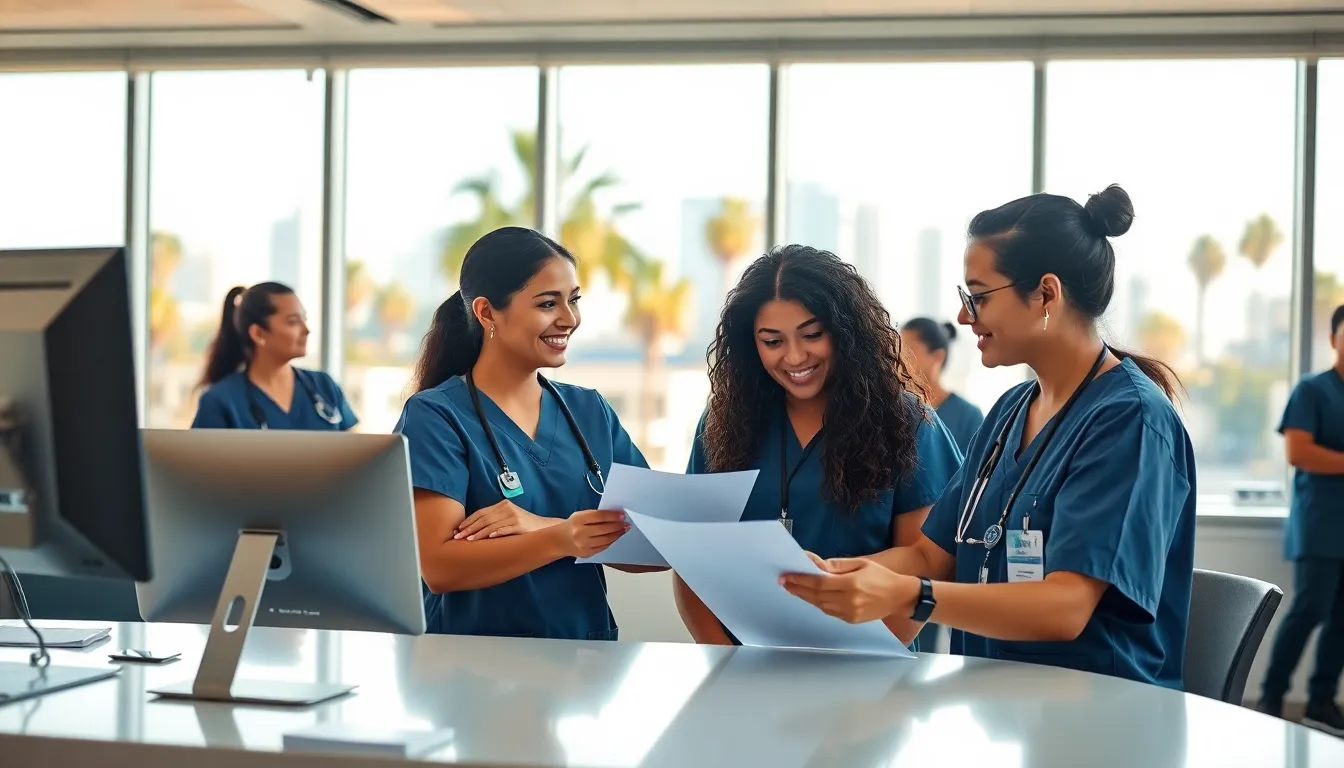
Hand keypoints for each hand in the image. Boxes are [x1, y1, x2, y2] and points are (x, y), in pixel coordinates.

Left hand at [455, 499, 557, 540]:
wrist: (545, 528)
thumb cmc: (524, 526)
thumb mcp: (508, 519)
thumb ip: (494, 521)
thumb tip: (474, 530)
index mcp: (502, 505)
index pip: (481, 512)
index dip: (468, 521)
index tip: (458, 530)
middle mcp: (507, 508)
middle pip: (484, 518)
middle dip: (469, 528)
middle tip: (458, 537)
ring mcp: (514, 516)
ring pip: (492, 524)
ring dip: (479, 533)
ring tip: (468, 540)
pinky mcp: (520, 525)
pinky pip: (505, 529)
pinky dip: (496, 533)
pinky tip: (488, 537)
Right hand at [552, 509, 629, 558]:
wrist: (559, 540)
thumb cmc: (573, 525)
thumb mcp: (580, 515)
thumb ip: (595, 515)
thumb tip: (615, 515)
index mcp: (578, 519)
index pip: (599, 516)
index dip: (613, 516)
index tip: (622, 515)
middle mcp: (580, 533)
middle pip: (604, 529)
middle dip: (618, 525)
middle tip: (626, 522)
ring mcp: (584, 545)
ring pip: (606, 539)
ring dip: (617, 534)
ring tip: (624, 529)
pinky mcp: (587, 553)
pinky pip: (603, 547)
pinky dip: (612, 541)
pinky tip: (616, 536)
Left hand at [780, 557, 918, 623]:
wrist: (900, 597)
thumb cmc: (881, 576)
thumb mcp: (860, 563)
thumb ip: (837, 565)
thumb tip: (815, 563)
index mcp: (851, 584)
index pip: (819, 583)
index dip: (800, 580)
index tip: (786, 576)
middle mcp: (849, 601)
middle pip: (816, 596)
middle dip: (798, 589)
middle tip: (784, 582)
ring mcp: (850, 613)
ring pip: (821, 605)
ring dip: (806, 597)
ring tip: (794, 588)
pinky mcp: (851, 620)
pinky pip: (829, 611)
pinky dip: (818, 603)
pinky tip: (811, 596)